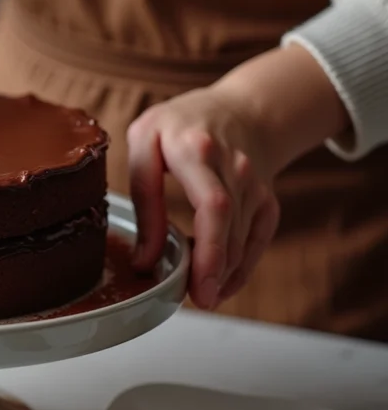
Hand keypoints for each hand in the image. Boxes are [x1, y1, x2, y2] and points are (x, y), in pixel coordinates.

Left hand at [127, 86, 280, 308]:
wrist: (242, 109)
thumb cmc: (180, 124)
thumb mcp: (145, 142)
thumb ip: (144, 196)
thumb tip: (144, 260)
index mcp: (197, 149)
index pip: (213, 204)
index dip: (205, 247)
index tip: (187, 279)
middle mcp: (235, 168)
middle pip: (231, 225)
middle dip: (216, 267)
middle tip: (198, 300)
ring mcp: (256, 184)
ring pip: (245, 237)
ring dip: (224, 272)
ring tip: (200, 295)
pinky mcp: (266, 200)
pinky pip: (258, 239)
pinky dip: (241, 267)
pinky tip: (220, 286)